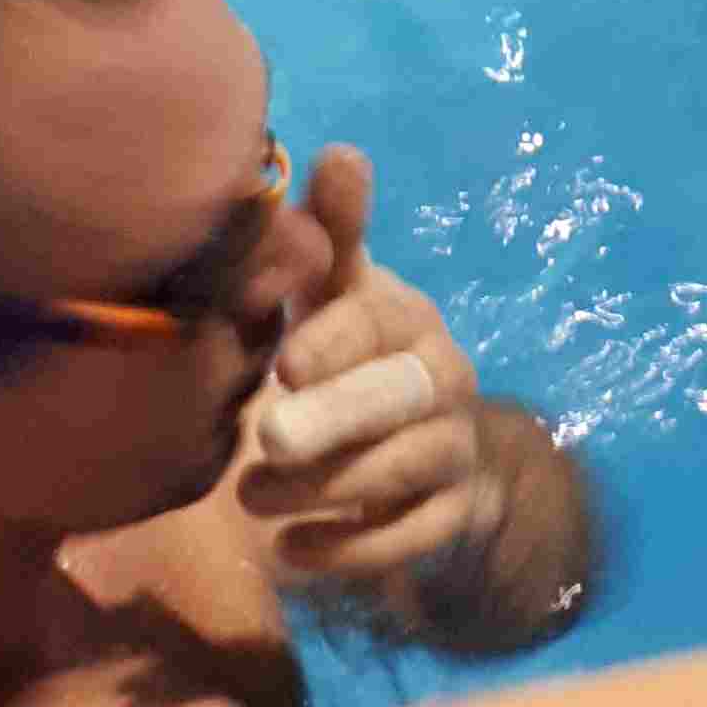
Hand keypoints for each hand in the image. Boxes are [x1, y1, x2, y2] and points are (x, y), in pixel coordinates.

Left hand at [240, 143, 493, 588]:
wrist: (430, 454)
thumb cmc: (350, 356)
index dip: (333, 340)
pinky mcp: (453, 516)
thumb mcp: (336, 295)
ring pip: (401, 469)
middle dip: (334, 418)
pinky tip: (294, 553)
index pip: (374, 321)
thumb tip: (340, 152)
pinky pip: (412, 538)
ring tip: (251, 498)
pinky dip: (353, 549)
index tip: (285, 364)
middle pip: (396, 396)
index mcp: (402, 315)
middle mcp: (441, 376)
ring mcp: (455, 448)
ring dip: (326, 488)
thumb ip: (330, 233)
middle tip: (268, 437)